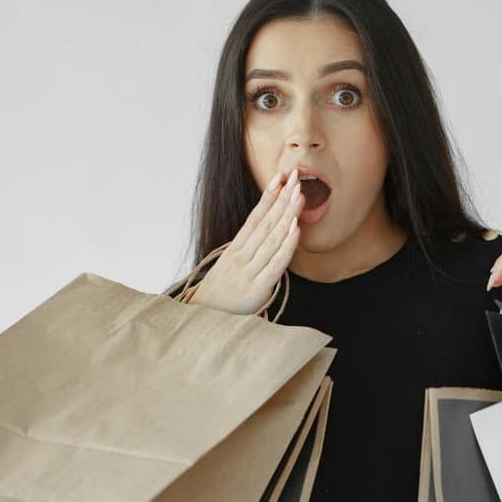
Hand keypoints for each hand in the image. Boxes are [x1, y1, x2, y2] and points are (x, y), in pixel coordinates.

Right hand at [188, 168, 304, 314]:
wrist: (202, 323)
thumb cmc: (219, 297)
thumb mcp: (228, 269)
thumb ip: (245, 254)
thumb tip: (265, 237)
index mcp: (234, 250)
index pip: (254, 218)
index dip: (268, 197)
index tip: (280, 178)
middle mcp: (240, 257)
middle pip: (265, 223)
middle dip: (282, 199)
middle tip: (297, 178)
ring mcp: (248, 272)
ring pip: (271, 239)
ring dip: (287, 215)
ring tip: (299, 196)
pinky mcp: (257, 289)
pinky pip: (275, 264)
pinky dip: (286, 246)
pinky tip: (295, 230)